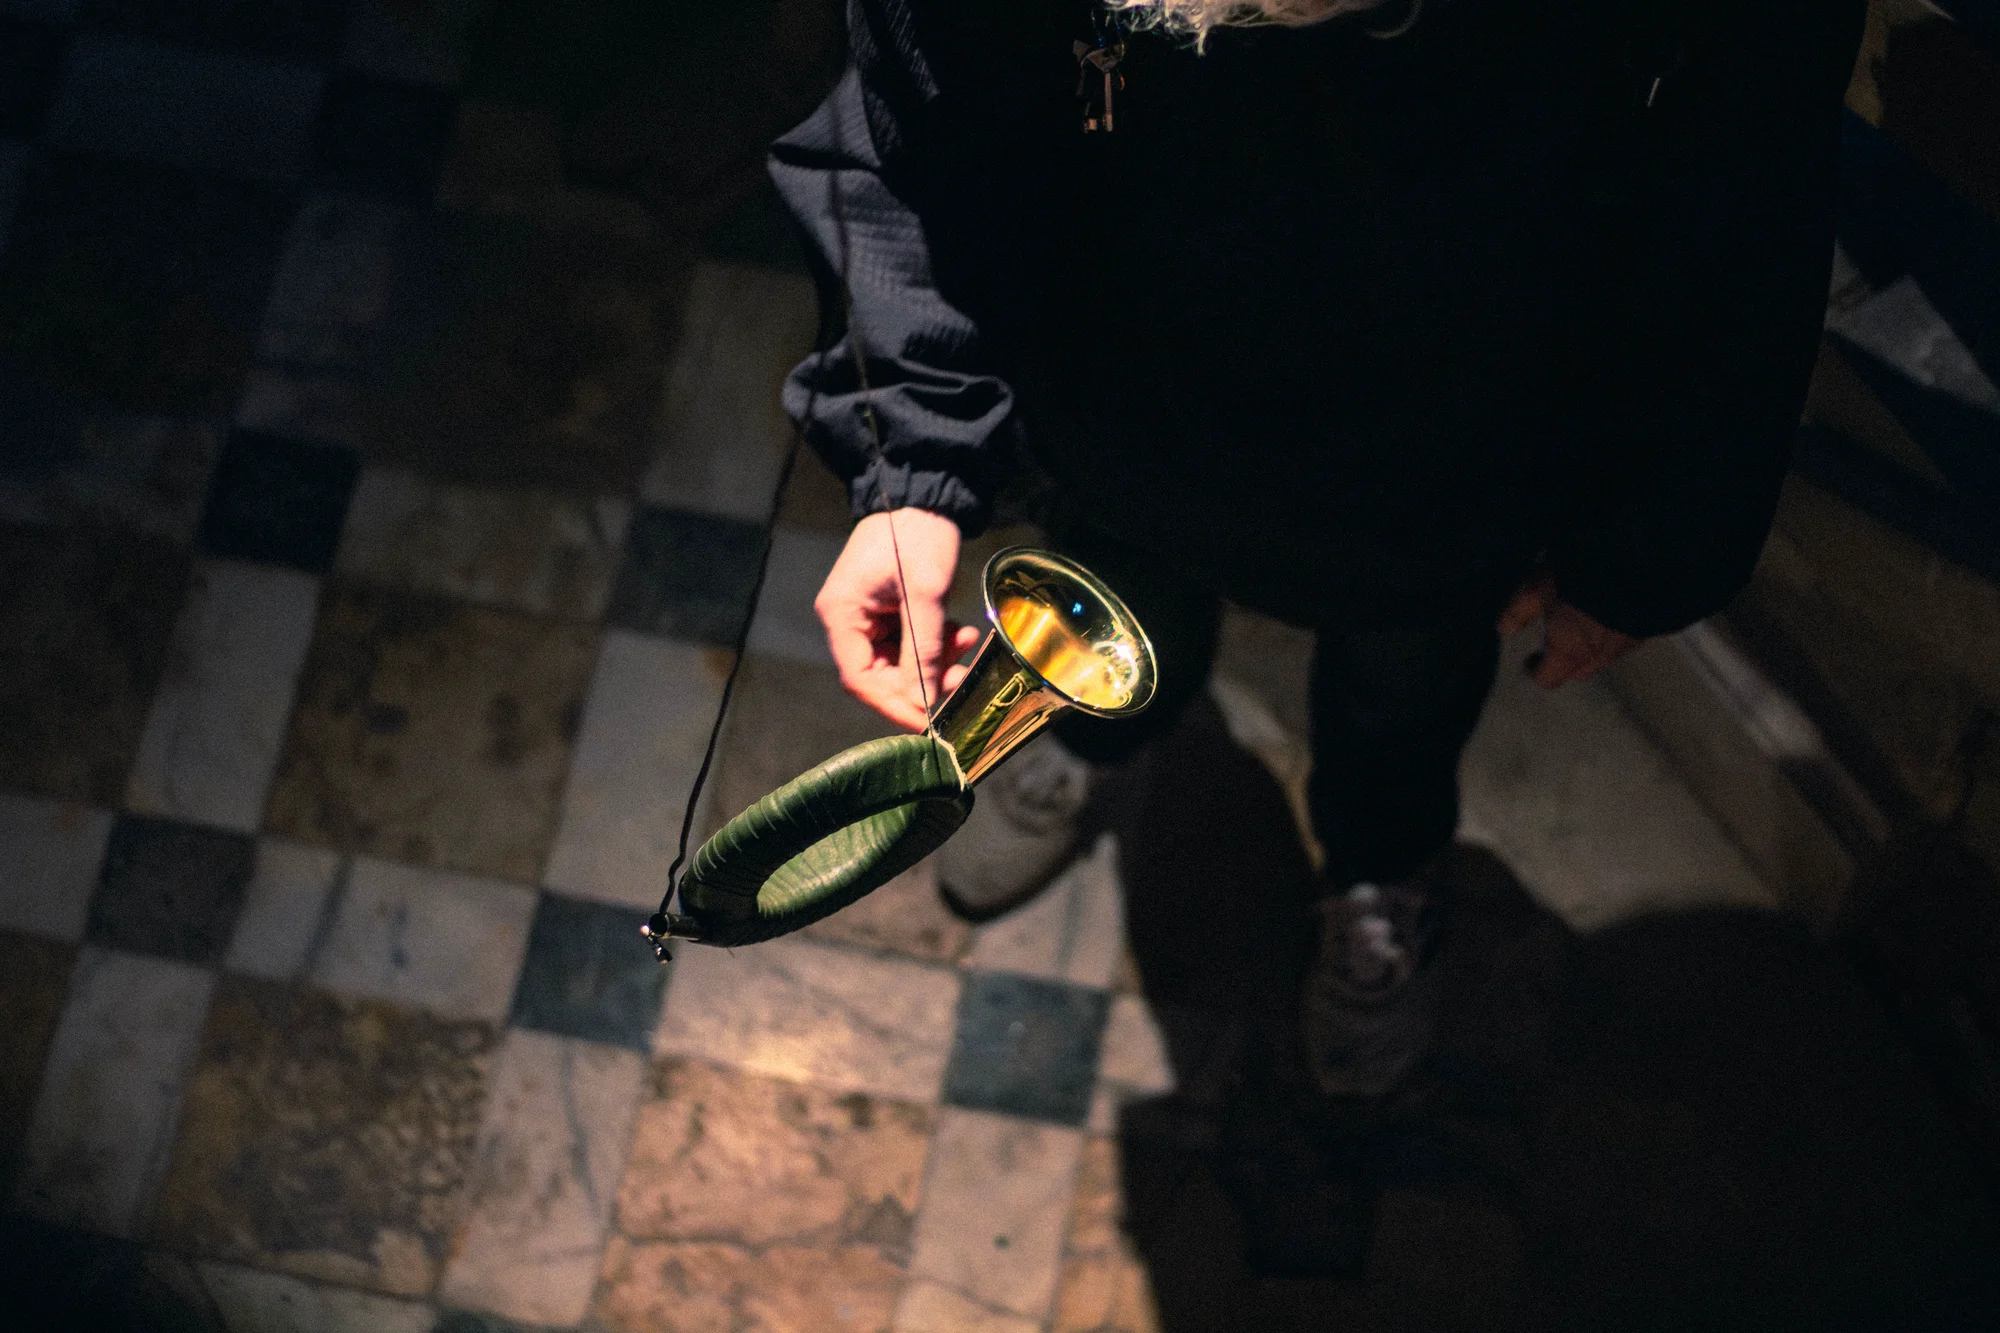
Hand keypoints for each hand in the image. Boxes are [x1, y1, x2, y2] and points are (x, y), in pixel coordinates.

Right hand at [815, 510, 983, 730]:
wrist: (924, 496)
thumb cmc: (917, 535)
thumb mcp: (926, 594)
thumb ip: (924, 649)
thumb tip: (924, 701)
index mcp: (842, 614)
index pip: (859, 679)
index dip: (893, 704)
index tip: (927, 722)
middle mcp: (847, 618)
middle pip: (880, 674)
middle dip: (923, 681)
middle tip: (963, 679)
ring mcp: (867, 615)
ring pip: (900, 661)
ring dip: (935, 661)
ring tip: (967, 643)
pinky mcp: (887, 610)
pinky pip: (908, 643)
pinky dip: (935, 643)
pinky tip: (961, 632)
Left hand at [1497, 572, 1641, 688]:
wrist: (1638, 563)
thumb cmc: (1581, 578)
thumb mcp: (1537, 588)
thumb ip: (1519, 610)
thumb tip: (1505, 628)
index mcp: (1568, 651)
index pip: (1548, 679)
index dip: (1536, 672)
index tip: (1531, 660)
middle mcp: (1599, 655)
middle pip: (1577, 671)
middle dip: (1564, 660)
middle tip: (1555, 639)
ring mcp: (1627, 643)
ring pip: (1604, 656)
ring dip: (1592, 645)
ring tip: (1584, 619)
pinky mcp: (1648, 627)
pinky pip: (1626, 638)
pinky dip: (1614, 630)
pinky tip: (1610, 608)